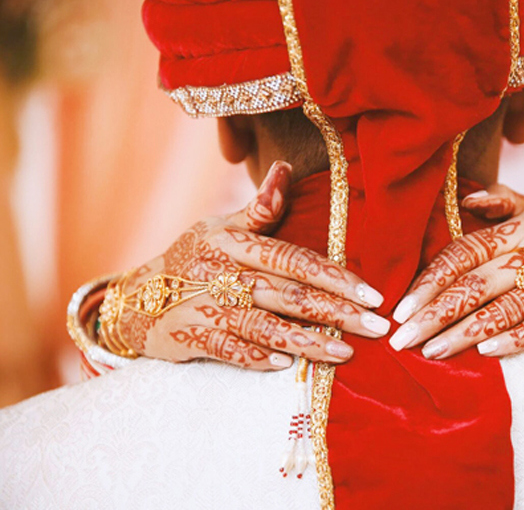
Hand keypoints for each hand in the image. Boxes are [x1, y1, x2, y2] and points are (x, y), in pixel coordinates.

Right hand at [114, 161, 388, 370]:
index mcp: (236, 243)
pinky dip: (256, 358)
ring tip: (345, 354)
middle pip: (290, 295)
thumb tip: (285, 169)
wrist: (135, 297)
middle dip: (338, 313)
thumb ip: (259, 208)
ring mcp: (206, 307)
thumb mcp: (220, 226)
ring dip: (308, 342)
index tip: (372, 293)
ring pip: (265, 327)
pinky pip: (229, 350)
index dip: (336, 277)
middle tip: (378, 327)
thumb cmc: (192, 258)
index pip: (295, 259)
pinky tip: (287, 366)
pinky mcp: (191, 337)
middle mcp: (224, 274)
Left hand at [388, 184, 523, 358]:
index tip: (401, 306)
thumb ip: (498, 199)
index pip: (463, 253)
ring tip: (430, 351)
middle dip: (434, 314)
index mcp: (516, 230)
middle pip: (474, 287)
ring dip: (462, 334)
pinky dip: (512, 340)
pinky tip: (484, 353)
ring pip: (500, 312)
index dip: (430, 280)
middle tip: (401, 338)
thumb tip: (465, 197)